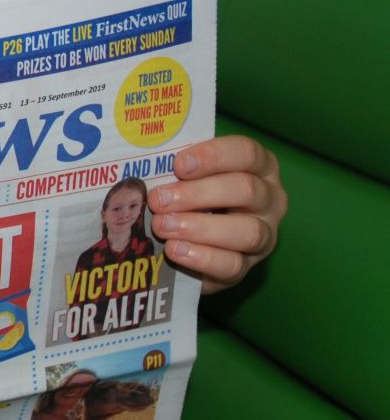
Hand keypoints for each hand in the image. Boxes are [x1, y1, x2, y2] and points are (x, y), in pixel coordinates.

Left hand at [150, 136, 285, 293]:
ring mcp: (264, 235)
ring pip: (247, 231)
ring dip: (199, 227)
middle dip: (198, 194)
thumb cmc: (188, 195)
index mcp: (258, 166)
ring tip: (163, 226)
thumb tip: (148, 157)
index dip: (213, 156)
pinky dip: (201, 257)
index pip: (246, 152)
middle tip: (160, 199)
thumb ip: (176, 165)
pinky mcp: (247, 267)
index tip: (179, 165)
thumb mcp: (186, 176)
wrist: (189, 242)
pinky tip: (174, 249)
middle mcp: (270, 199)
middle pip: (246, 190)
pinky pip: (232, 265)